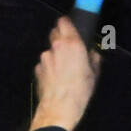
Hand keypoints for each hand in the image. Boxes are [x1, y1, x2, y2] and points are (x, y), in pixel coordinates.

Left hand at [30, 16, 100, 130]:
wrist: (59, 108)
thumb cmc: (79, 91)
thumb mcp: (94, 73)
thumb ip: (93, 58)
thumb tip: (92, 54)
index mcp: (72, 44)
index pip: (64, 22)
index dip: (67, 23)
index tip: (70, 26)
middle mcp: (56, 47)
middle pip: (54, 33)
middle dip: (61, 37)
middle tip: (69, 48)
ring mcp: (44, 58)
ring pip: (50, 50)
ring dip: (55, 55)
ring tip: (63, 69)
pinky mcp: (37, 69)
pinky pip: (44, 64)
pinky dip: (49, 67)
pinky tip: (56, 78)